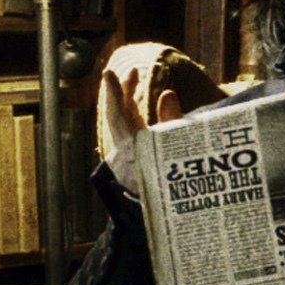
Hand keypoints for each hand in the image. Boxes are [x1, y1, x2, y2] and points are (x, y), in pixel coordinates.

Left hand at [97, 45, 184, 195]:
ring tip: (134, 80)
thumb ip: (171, 122)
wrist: (162, 213)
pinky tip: (136, 105)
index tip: (109, 74)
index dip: (113, 94)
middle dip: (123, 91)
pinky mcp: (129, 159)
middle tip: (132, 71)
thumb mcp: (176, 148)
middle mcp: (124, 152)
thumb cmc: (172, 181)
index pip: (119, 116)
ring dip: (127, 101)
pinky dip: (131, 115)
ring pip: (121, 124)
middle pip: (118, 116)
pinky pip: (126, 131)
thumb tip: (168, 93)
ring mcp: (124, 156)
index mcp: (133, 150)